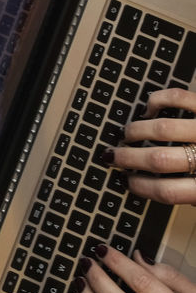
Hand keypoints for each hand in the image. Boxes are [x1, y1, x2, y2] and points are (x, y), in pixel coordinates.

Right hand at [107, 87, 195, 203]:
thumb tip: (176, 195)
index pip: (166, 191)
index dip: (141, 188)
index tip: (127, 182)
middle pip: (158, 159)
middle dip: (128, 158)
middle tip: (114, 155)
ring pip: (162, 129)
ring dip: (137, 131)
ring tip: (127, 133)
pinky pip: (178, 98)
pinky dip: (158, 100)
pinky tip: (150, 108)